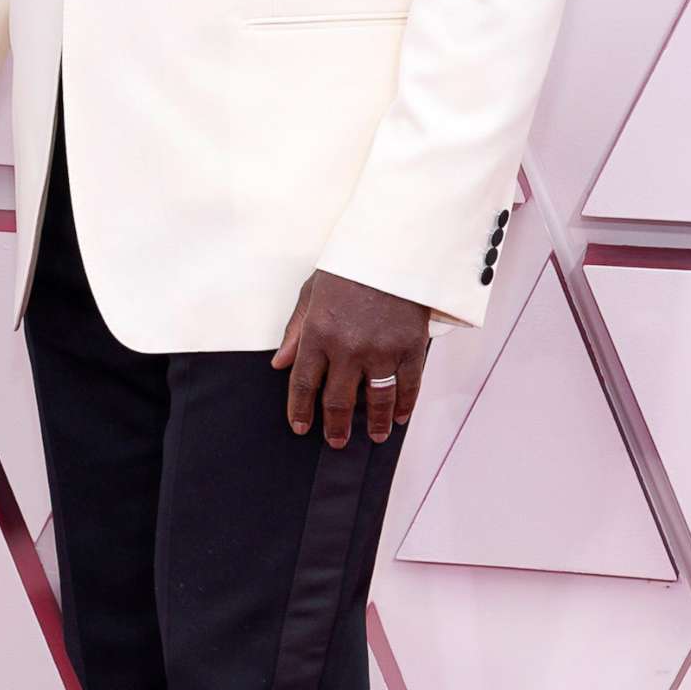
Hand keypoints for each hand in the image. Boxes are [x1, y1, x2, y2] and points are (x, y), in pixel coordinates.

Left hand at [272, 269, 427, 446]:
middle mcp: (347, 348)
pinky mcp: (410, 348)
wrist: (393, 247)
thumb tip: (280, 364)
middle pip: (337, 400)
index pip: (303, 384)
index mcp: (317, 334)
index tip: (301, 427)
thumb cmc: (349, 267)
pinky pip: (407, 387)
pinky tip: (399, 417)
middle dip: (335, 426)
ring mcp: (381, 351)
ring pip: (374, 401)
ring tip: (372, 437)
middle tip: (336, 441)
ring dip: (372, 424)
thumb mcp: (310, 294)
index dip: (300, 410)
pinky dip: (404, 406)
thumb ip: (295, 332)